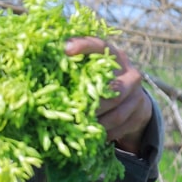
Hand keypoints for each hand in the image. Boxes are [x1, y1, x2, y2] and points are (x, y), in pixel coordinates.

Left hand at [64, 37, 152, 154]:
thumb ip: (76, 67)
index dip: (84, 46)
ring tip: (79, 128)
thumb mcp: (93, 70)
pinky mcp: (140, 113)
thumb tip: (41, 66)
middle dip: (91, 104)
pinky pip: (121, 127)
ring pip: (117, 114)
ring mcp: (137, 95)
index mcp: (114, 56)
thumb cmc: (102, 82)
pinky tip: (92, 135)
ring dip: (96, 123)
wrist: (133, 99)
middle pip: (114, 90)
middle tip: (71, 112)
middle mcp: (130, 73)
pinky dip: (105, 133)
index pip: (101, 46)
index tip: (66, 49)